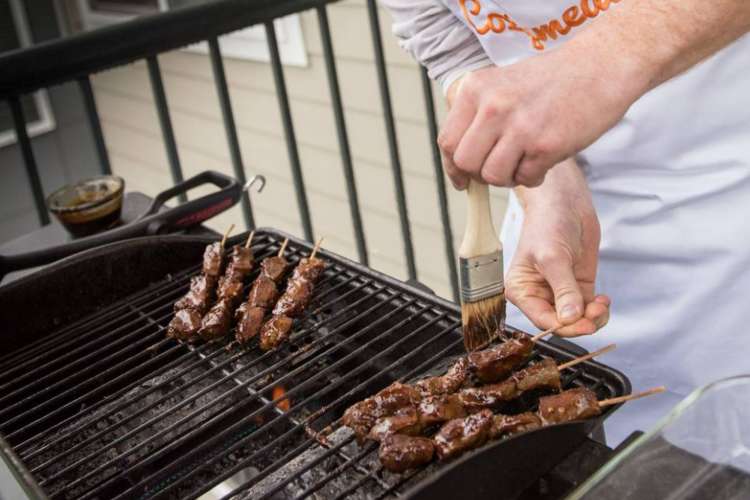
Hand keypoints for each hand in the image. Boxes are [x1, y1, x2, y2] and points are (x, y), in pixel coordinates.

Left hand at [439, 45, 641, 189]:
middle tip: (499, 169)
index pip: (448, 141)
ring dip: (507, 177)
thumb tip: (459, 160)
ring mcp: (519, 127)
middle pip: (466, 162)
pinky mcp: (545, 145)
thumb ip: (477, 115)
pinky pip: (525, 179)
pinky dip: (533, 176)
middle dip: (479, 174)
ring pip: (492, 176)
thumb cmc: (552, 78)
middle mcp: (493, 107)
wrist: (600, 66)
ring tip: (524, 162)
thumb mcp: (501, 84)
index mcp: (475, 89)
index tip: (462, 179)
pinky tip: (544, 159)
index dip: (453, 166)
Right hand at [506, 187, 609, 336]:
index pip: (542, 319)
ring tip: (601, 304)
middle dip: (580, 322)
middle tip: (596, 313)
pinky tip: (603, 300)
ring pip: (577, 320)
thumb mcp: (554, 257)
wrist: (566, 204)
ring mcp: (560, 292)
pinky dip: (598, 311)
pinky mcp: (578, 287)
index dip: (563, 326)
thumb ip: (564, 289)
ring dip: (592, 318)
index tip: (583, 324)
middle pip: (560, 323)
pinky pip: (588, 310)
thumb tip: (570, 317)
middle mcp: (539, 294)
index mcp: (522, 290)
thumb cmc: (548, 224)